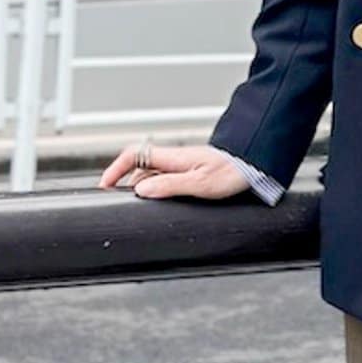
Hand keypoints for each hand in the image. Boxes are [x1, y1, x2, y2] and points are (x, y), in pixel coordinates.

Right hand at [97, 140, 251, 200]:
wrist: (256, 164)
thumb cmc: (233, 172)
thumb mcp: (201, 183)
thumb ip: (170, 186)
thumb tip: (141, 190)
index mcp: (173, 158)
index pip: (132, 155)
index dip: (115, 169)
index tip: (105, 185)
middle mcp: (175, 160)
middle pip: (140, 167)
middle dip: (126, 182)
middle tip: (117, 201)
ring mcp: (185, 166)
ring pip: (154, 174)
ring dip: (143, 187)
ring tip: (137, 207)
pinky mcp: (195, 173)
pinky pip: (168, 180)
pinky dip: (159, 190)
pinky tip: (163, 204)